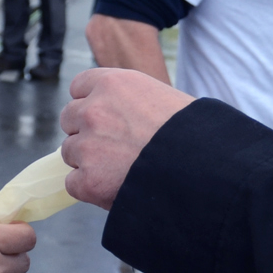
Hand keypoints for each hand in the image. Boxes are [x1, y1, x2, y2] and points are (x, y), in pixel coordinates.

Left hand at [60, 68, 194, 209]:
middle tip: (114, 146)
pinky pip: (73, 184)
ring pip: (70, 152)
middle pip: (69, 118)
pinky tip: (115, 188)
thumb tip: (115, 114)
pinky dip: (89, 188)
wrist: (203, 168)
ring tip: (122, 169)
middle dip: (86, 131)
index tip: (104, 117)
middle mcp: (93, 109)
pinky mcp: (88, 179)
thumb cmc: (191, 133)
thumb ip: (128, 100)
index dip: (90, 103)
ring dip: (88, 161)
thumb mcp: (159, 97)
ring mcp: (87, 145)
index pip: (79, 87)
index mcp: (112, 83)